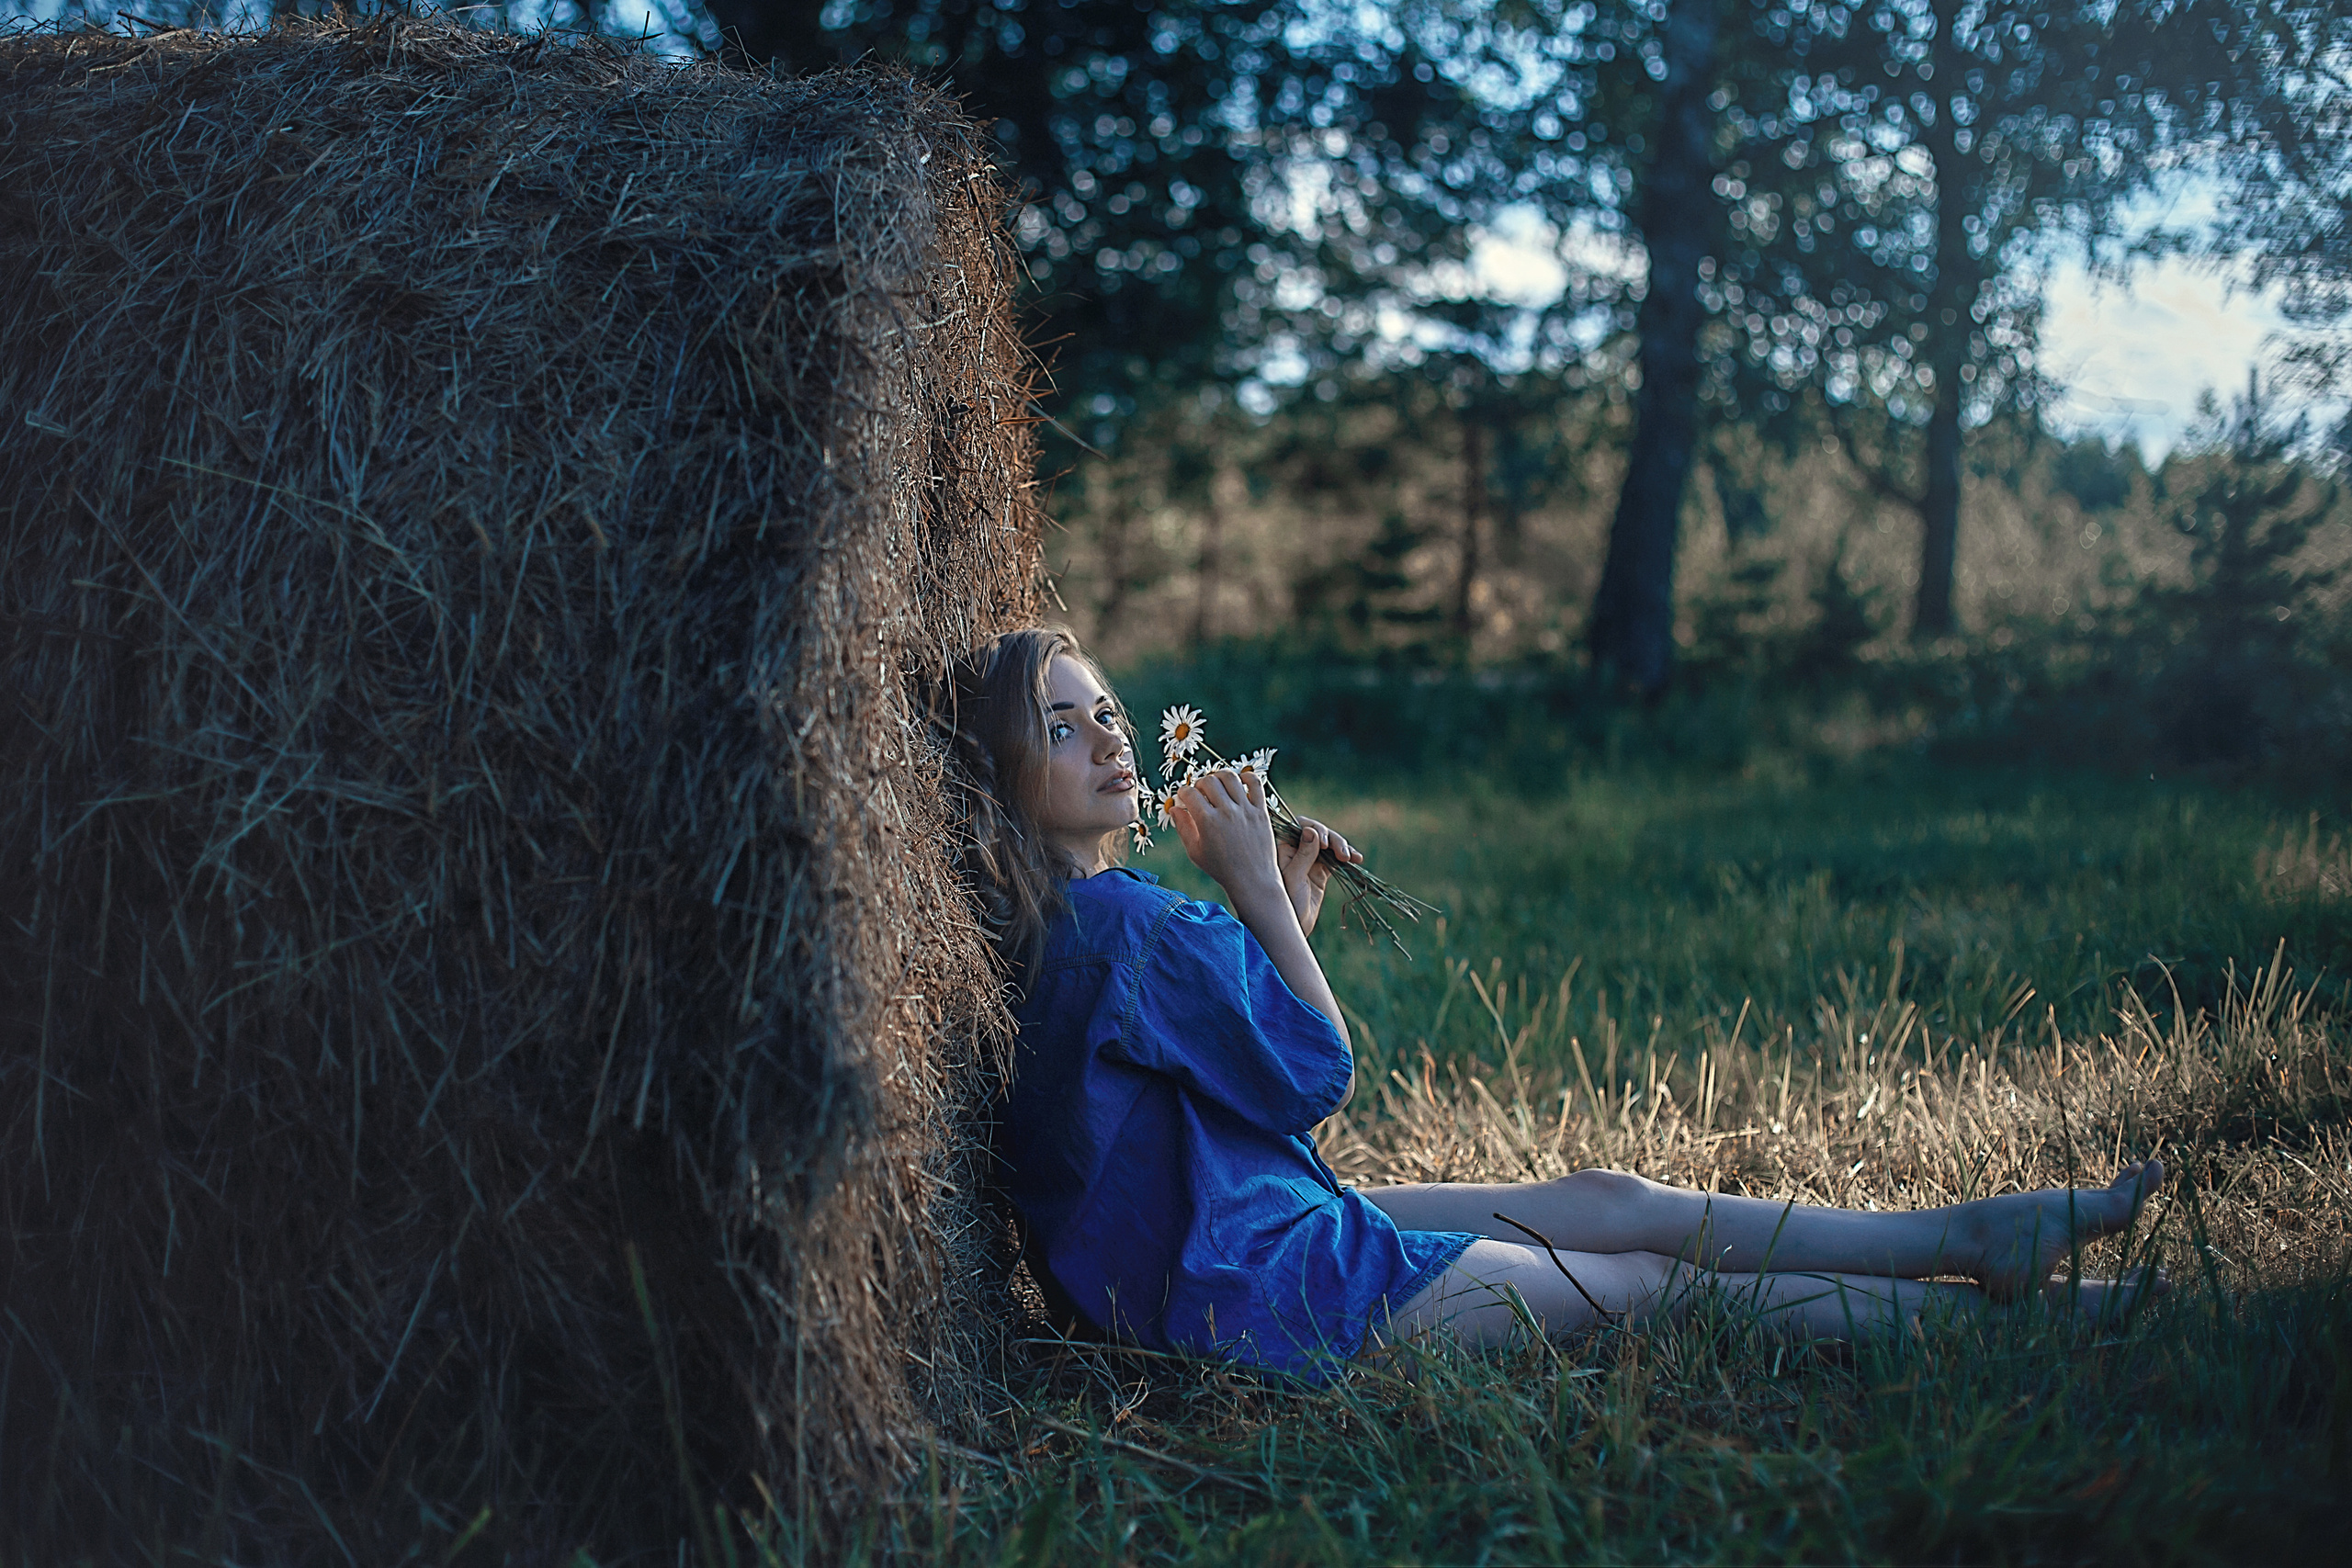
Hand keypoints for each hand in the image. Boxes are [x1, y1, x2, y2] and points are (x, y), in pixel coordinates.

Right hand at [1166, 767, 1282, 904]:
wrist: (1252, 880)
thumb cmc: (1221, 869)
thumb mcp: (1195, 852)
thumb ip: (1183, 828)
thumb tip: (1174, 809)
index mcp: (1208, 822)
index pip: (1190, 794)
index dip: (1183, 792)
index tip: (1184, 796)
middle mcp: (1227, 812)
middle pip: (1208, 781)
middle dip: (1199, 783)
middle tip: (1199, 791)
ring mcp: (1246, 810)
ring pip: (1230, 777)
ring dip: (1219, 776)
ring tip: (1217, 783)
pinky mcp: (1261, 811)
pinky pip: (1255, 784)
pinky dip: (1246, 777)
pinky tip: (1239, 782)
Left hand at [1279, 817, 1361, 937]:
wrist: (1294, 927)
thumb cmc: (1287, 904)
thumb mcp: (1294, 878)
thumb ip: (1303, 855)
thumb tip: (1311, 830)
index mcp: (1284, 849)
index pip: (1300, 826)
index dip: (1315, 828)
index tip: (1324, 843)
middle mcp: (1297, 851)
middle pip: (1318, 833)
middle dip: (1333, 840)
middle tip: (1343, 855)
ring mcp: (1310, 861)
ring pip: (1329, 845)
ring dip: (1342, 847)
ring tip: (1351, 858)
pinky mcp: (1321, 872)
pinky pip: (1335, 859)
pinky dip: (1347, 857)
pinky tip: (1357, 859)